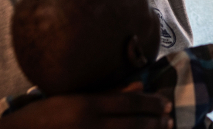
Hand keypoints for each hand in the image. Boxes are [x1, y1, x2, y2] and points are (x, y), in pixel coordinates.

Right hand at [0, 92, 172, 128]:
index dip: (152, 104)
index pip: (129, 104)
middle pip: (133, 124)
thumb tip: (138, 86)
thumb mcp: (73, 97)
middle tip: (170, 120)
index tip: (166, 104)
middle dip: (155, 122)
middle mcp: (89, 125)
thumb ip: (108, 93)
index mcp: (86, 105)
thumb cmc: (42, 115)